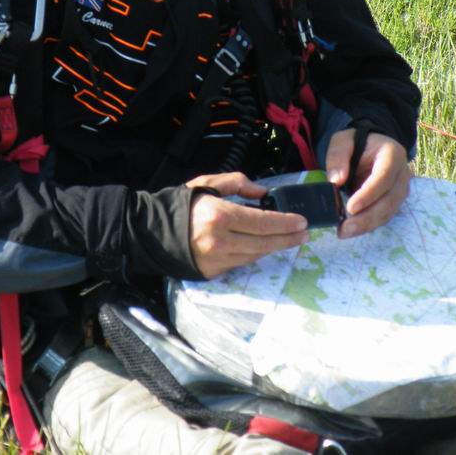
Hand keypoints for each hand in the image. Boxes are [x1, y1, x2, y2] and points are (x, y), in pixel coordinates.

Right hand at [186, 173, 308, 278]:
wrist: (152, 232)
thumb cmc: (183, 204)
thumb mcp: (209, 183)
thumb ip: (238, 183)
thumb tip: (263, 193)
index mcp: (221, 216)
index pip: (263, 222)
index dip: (286, 223)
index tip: (302, 222)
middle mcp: (221, 241)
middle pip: (264, 243)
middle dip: (288, 239)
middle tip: (303, 235)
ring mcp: (217, 260)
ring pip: (255, 256)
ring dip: (274, 248)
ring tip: (289, 240)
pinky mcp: (213, 272)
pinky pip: (240, 263)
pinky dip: (254, 254)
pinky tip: (263, 246)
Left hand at [325, 130, 410, 238]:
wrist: (371, 147)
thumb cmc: (357, 143)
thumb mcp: (343, 141)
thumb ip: (338, 156)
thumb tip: (336, 180)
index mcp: (393, 155)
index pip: (384, 177)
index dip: (369, 194)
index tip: (350, 208)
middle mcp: (403, 174)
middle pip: (389, 200)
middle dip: (367, 218)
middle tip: (344, 229)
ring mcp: (401, 190)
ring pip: (388, 212)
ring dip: (367, 225)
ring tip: (344, 232)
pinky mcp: (395, 202)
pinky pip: (384, 216)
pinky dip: (368, 224)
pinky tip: (351, 229)